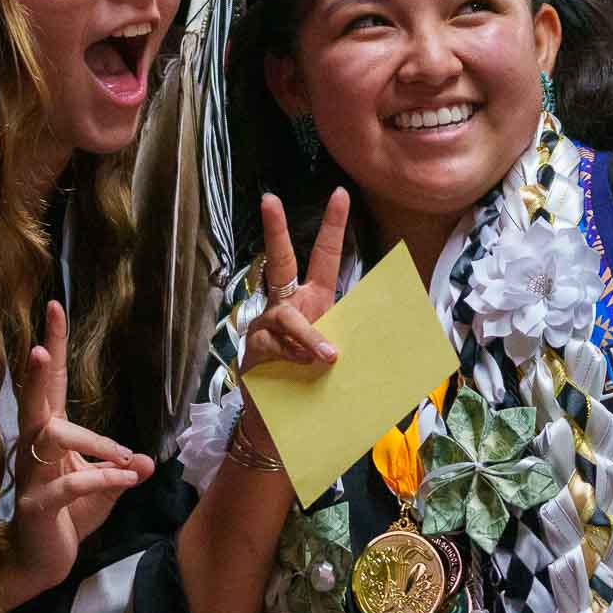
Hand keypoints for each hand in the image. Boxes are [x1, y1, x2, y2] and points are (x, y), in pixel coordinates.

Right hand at [2, 300, 154, 606]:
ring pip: (54, 436)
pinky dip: (101, 478)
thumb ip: (122, 470)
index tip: (55, 306)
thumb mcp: (105, 489)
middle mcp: (34, 449)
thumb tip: (147, 461)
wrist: (41, 563)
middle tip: (39, 345)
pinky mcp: (38, 504)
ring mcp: (32, 476)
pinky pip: (69, 482)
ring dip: (96, 442)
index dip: (53, 345)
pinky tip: (123, 479)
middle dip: (38, 371)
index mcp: (50, 435)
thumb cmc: (69, 518)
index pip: (51, 384)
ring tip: (125, 457)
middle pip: (35, 400)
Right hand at [239, 188, 350, 375]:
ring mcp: (266, 325)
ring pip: (285, 316)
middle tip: (268, 199)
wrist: (280, 419)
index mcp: (314, 300)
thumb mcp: (340, 354)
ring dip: (307, 336)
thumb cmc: (313, 380)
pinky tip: (300, 368)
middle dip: (275, 230)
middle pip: (280, 261)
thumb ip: (349, 339)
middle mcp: (288, 305)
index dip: (333, 225)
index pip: (324, 256)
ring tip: (327, 358)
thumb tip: (359, 338)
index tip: (340, 194)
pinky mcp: (253, 347)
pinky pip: (274, 344)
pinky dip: (292, 357)